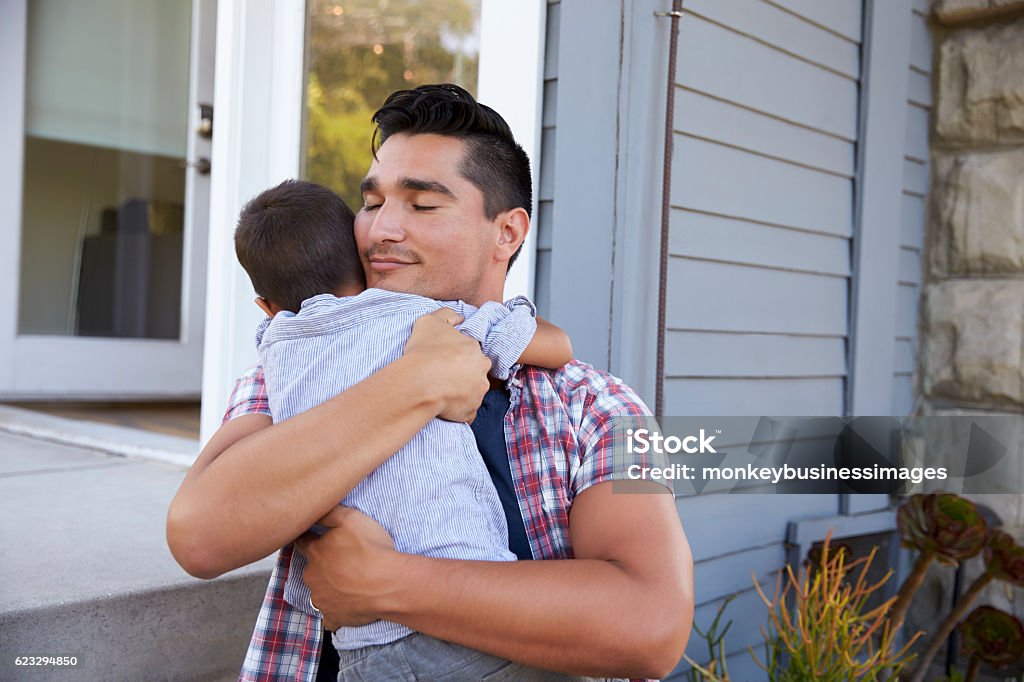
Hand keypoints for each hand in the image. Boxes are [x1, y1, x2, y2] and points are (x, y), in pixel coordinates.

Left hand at [296, 506, 397, 630]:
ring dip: (329, 587)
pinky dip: (336, 610)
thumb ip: (329, 513)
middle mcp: (313, 577)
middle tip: (342, 560)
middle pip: (311, 568)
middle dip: (321, 564)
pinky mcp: (334, 617)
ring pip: (320, 591)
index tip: (313, 536)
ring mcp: (322, 599)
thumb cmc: (370, 549)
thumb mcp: (350, 518)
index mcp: (315, 553)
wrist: (387, 583)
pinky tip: (348, 604)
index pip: (302, 542)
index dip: (307, 537)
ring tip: (350, 582)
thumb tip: (314, 508)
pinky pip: (330, 615)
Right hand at [403, 308, 489, 422]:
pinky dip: (458, 411)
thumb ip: (447, 315)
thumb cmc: (424, 351)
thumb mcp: (430, 321)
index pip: (471, 353)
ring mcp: (478, 393)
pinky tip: (444, 406)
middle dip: (463, 375)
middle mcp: (482, 372)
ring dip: (461, 393)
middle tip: (442, 377)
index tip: (443, 361)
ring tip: (441, 392)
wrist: (420, 382)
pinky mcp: (470, 412)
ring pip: (472, 393)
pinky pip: (466, 412)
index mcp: (476, 350)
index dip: (457, 357)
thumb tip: (459, 318)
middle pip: (475, 373)